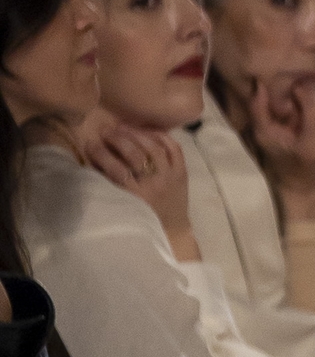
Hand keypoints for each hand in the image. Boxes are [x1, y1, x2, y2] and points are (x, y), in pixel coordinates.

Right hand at [83, 113, 196, 257]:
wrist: (172, 229)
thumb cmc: (141, 218)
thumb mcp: (121, 204)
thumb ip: (108, 184)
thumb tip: (93, 159)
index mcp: (135, 196)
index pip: (114, 168)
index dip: (100, 154)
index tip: (89, 143)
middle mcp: (153, 185)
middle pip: (134, 154)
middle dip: (117, 139)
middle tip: (105, 131)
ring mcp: (170, 177)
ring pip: (154, 148)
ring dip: (136, 134)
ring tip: (123, 128)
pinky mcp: (182, 173)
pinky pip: (174, 149)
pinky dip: (161, 137)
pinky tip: (148, 131)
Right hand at [248, 70, 314, 191]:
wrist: (303, 182)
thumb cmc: (278, 157)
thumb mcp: (263, 136)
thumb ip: (258, 110)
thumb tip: (259, 82)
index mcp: (311, 146)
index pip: (314, 110)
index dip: (303, 92)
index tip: (292, 86)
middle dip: (304, 103)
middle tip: (291, 114)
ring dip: (312, 110)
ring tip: (301, 125)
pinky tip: (313, 128)